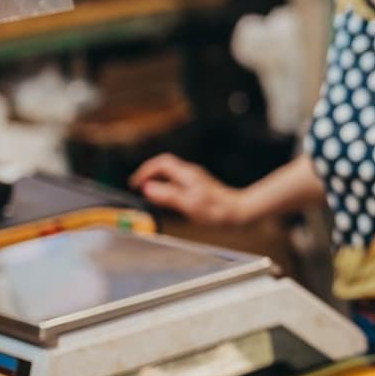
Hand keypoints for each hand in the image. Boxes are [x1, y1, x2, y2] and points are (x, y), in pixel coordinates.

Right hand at [129, 154, 250, 225]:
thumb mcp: (189, 204)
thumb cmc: (217, 211)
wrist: (239, 212)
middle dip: (148, 173)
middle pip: (164, 166)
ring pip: (170, 173)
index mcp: (187, 174)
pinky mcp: (199, 187)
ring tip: (147, 193)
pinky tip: (165, 198)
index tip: (135, 183)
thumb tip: (147, 188)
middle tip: (138, 187)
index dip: (145, 170)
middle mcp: (190, 173)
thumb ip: (167, 196)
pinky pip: (176, 181)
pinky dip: (166, 186)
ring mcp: (195, 179)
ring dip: (157, 180)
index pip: (161, 163)